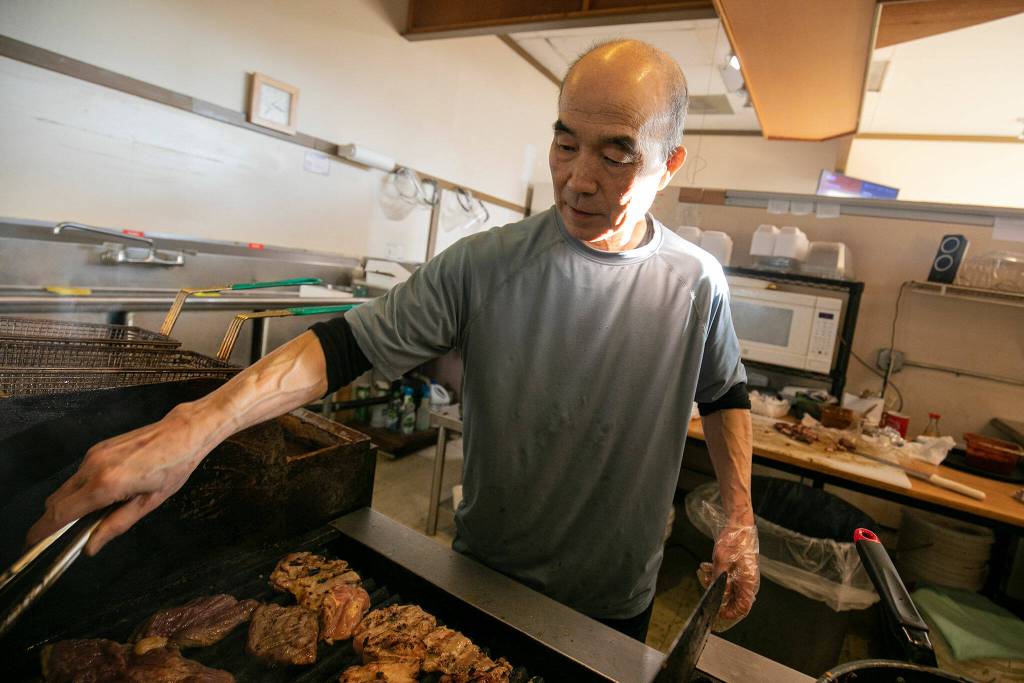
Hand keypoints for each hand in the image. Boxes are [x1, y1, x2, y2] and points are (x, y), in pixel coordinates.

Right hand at [25, 402, 219, 555]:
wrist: (183, 432)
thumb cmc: (174, 467)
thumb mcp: (149, 503)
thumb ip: (116, 525)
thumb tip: (90, 546)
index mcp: (106, 485)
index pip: (61, 513)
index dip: (42, 531)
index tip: (31, 545)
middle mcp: (93, 467)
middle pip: (56, 501)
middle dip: (53, 521)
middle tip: (63, 538)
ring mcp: (93, 455)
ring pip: (65, 487)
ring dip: (68, 505)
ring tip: (90, 517)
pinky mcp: (97, 448)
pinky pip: (78, 475)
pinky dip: (79, 490)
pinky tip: (100, 496)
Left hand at [698, 524, 758, 629]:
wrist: (739, 525)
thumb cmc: (734, 541)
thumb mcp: (722, 562)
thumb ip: (720, 582)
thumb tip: (717, 598)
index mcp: (749, 583)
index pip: (742, 608)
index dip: (729, 613)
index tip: (716, 612)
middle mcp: (749, 582)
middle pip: (735, 600)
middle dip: (719, 597)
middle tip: (706, 591)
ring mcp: (744, 575)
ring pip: (729, 589)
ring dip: (715, 584)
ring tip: (704, 574)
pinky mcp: (740, 569)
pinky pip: (728, 579)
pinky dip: (717, 576)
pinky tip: (707, 567)